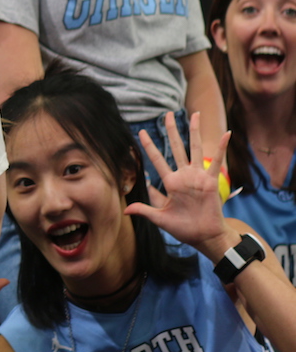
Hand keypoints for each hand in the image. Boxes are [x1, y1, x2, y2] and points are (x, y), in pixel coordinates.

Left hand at [125, 112, 231, 253]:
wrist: (204, 236)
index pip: (156, 159)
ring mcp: (198, 177)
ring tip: (195, 114)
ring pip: (195, 148)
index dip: (149, 146)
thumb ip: (144, 210)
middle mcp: (183, 176)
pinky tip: (226, 134)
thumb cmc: (183, 228)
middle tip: (168, 114)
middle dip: (172, 131)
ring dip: (195, 131)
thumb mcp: (160, 218)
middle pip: (176, 147)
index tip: (142, 132)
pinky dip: (221, 148)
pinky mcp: (211, 181)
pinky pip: (217, 161)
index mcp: (170, 182)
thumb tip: (124, 210)